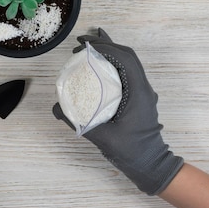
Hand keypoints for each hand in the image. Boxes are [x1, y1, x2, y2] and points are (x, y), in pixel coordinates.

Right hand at [53, 28, 182, 194]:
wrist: (151, 164)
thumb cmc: (131, 152)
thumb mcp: (101, 137)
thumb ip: (77, 122)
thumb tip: (56, 107)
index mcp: (138, 93)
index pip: (124, 59)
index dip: (105, 47)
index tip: (84, 46)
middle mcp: (143, 88)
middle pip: (127, 55)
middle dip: (105, 44)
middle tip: (81, 43)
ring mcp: (143, 91)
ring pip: (129, 61)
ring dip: (110, 51)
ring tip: (88, 46)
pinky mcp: (139, 95)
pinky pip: (128, 71)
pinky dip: (114, 62)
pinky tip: (101, 62)